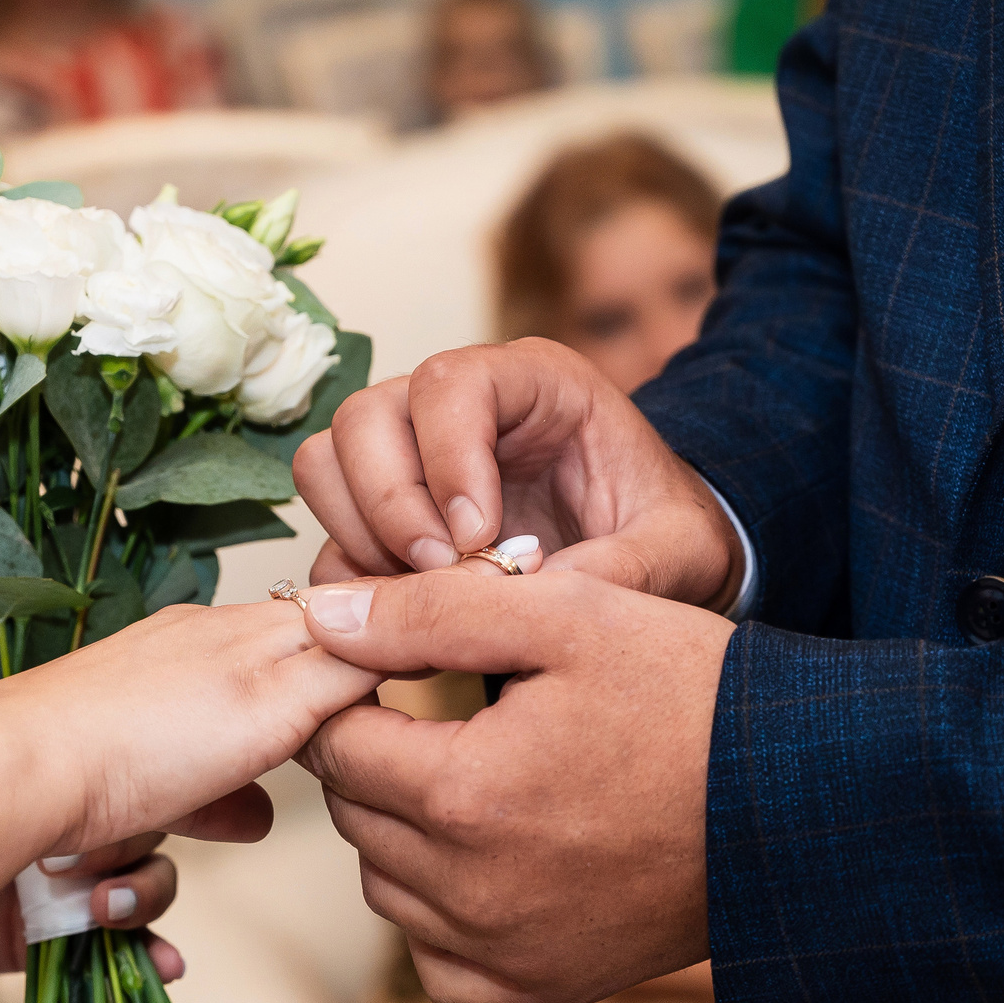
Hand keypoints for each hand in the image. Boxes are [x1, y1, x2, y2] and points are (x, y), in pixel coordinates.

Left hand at [0, 602, 374, 1002]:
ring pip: (173, 842)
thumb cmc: (131, 740)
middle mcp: (152, 708)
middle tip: (252, 822)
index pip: (297, 653)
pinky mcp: (60, 850)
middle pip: (236, 756)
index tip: (371, 739)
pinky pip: (123, 899)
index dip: (339, 694)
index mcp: (204, 650)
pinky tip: (126, 932)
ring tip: (129, 884)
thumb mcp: (270, 689)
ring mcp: (101, 780)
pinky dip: (130, 922)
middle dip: (248, 805)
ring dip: (162, 879)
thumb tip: (392, 639)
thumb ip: (339, 670)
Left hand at [293, 568, 733, 1002]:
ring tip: (474, 778)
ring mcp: (502, 950)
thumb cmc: (690, 695)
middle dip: (378, 758)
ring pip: (385, 887)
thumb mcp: (567, 616)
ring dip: (403, 833)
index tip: (396, 672)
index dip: (355, 694)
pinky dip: (439, 916)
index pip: (337, 743)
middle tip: (439, 716)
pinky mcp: (537, 987)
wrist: (797, 803)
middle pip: (355, 815)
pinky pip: (434, 961)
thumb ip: (430, 612)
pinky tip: (486, 862)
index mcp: (463, 793)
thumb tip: (319, 614)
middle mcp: (468, 891)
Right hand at [294, 338, 743, 610]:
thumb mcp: (676, 551)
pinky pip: (330, 536)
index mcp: (534, 383)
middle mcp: (456, 406)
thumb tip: (533, 597)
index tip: (478, 536)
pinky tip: (415, 619)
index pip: (449, 384)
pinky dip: (353, 582)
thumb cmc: (668, 535)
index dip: (448, 459)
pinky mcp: (385, 517)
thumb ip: (620, 568)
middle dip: (391, 505)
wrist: (655, 561)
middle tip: (444, 573)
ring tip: (431, 597)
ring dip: (362, 539)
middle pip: (365, 416)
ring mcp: (409, 457)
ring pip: (327, 464)